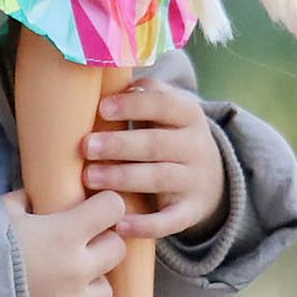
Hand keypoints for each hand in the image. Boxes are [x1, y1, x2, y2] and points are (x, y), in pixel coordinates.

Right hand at [5, 188, 127, 296]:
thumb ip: (23, 202)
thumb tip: (33, 196)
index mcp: (65, 233)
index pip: (113, 208)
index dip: (105, 206)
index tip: (95, 209)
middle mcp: (77, 269)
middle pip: (117, 250)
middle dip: (101, 244)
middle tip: (79, 247)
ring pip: (105, 292)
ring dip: (89, 286)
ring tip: (64, 285)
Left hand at [81, 80, 227, 240]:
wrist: (211, 178)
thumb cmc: (168, 134)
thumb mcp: (166, 109)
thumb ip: (144, 93)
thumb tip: (108, 72)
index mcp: (187, 115)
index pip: (164, 105)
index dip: (134, 106)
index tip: (102, 107)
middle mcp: (195, 146)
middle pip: (157, 144)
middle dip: (120, 145)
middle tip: (85, 146)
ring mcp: (194, 181)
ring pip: (160, 179)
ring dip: (124, 178)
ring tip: (90, 178)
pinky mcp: (190, 211)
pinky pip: (170, 220)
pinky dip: (146, 224)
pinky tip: (119, 224)